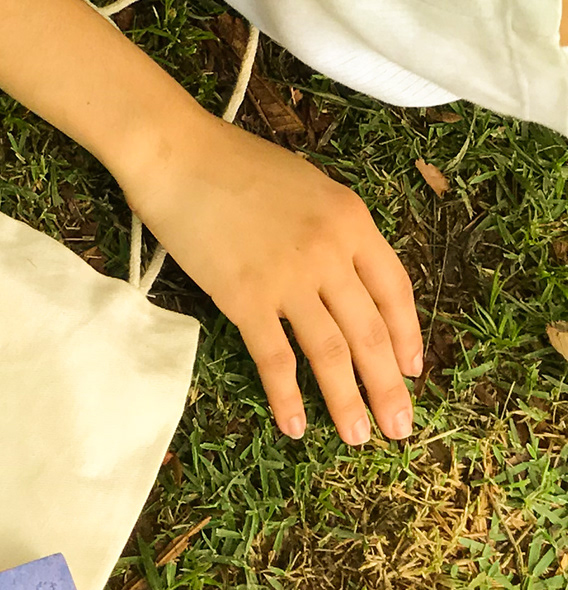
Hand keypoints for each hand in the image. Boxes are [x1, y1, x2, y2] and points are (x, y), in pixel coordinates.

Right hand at [123, 112, 421, 444]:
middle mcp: (330, 252)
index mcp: (351, 219)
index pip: (396, 290)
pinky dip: (286, 396)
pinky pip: (275, 358)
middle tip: (399, 427)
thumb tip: (347, 278)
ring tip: (358, 436)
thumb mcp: (306, 185)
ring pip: (331, 353)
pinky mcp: (245, 297)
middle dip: (388, 387)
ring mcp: (289, 277)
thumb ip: (334, 230)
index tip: (413, 369)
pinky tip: (295, 424)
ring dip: (347, 401)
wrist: (176, 153)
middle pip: (371, 332)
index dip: (408, 336)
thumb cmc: (234, 162)